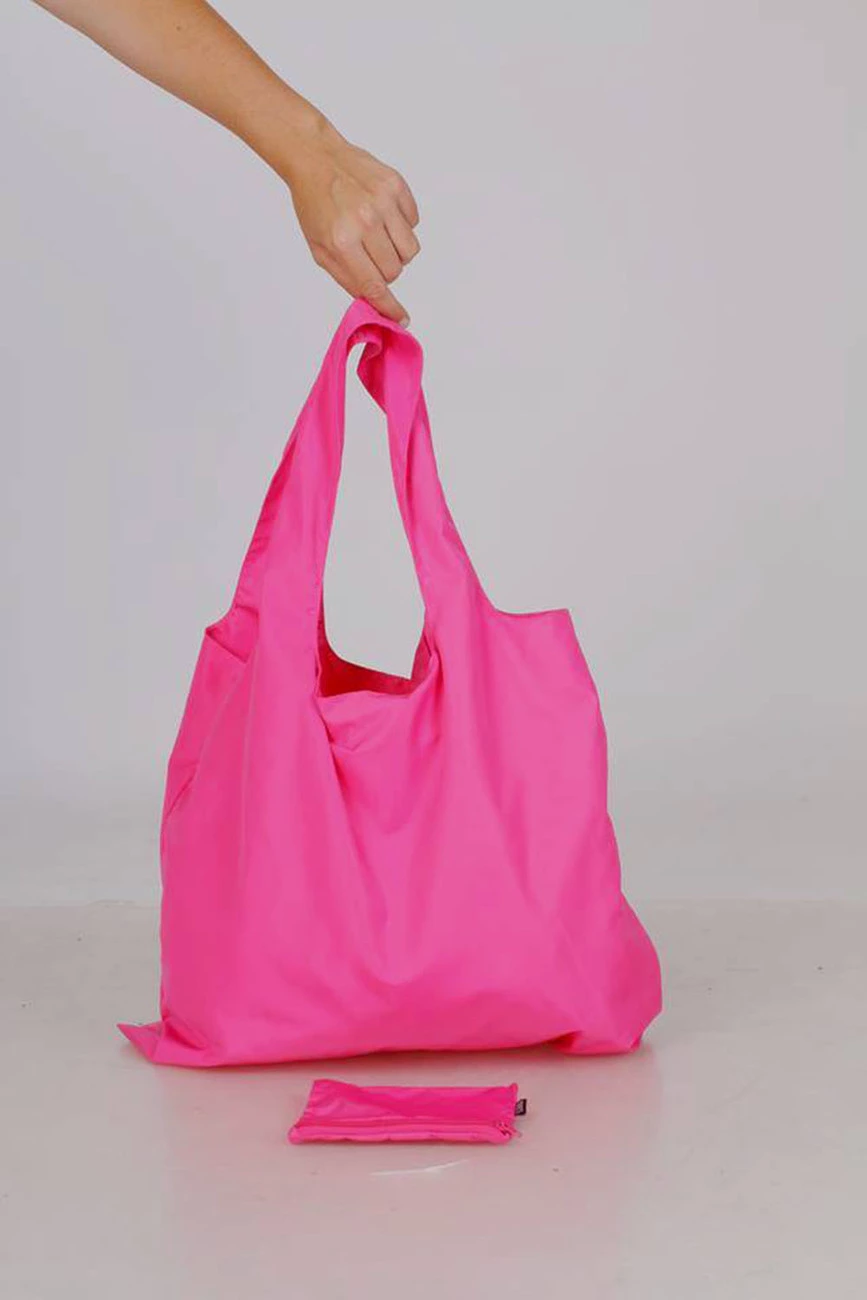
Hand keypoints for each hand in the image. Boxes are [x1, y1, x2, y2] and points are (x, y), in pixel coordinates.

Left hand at [286, 121, 419, 324]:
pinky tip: (382, 212)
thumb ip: (347, 278)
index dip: (389, 307)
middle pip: (395, 271)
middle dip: (385, 270)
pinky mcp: (396, 186)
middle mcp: (365, 222)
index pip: (374, 286)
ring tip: (378, 234)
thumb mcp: (319, 248)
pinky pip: (414, 223)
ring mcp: (383, 202)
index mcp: (342, 241)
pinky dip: (402, 225)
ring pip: (410, 251)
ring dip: (396, 250)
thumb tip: (373, 303)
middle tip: (369, 254)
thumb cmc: (315, 205)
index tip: (401, 319)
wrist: (317, 158)